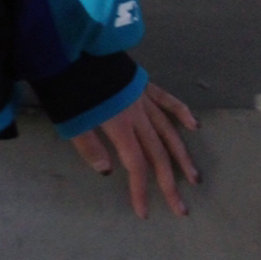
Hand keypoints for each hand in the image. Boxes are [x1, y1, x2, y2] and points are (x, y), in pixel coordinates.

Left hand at [69, 81, 198, 219]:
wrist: (71, 47)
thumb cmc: (66, 85)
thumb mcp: (70, 120)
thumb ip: (89, 146)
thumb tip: (109, 172)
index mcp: (119, 125)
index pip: (136, 165)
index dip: (140, 190)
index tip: (143, 213)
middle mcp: (137, 114)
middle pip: (157, 153)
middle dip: (169, 183)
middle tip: (182, 209)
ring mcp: (143, 98)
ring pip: (168, 131)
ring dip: (182, 156)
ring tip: (194, 177)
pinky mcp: (143, 85)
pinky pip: (167, 100)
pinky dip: (181, 112)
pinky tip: (194, 125)